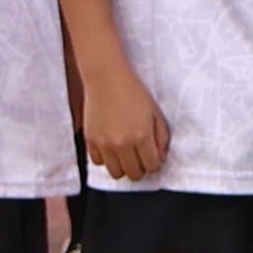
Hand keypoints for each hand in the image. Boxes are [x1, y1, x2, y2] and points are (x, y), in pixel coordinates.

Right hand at [80, 59, 170, 185]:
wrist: (106, 78)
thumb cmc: (133, 92)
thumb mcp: (155, 113)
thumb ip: (161, 137)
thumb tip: (160, 158)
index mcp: (142, 136)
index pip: (151, 166)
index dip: (154, 164)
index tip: (152, 157)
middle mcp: (123, 143)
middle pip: (134, 174)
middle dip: (140, 168)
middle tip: (139, 158)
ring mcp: (105, 143)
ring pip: (115, 173)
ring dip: (122, 167)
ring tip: (125, 155)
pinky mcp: (90, 140)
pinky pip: (98, 162)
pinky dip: (106, 159)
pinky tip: (110, 148)